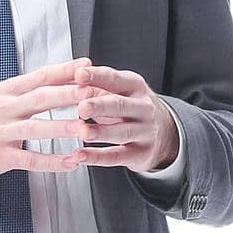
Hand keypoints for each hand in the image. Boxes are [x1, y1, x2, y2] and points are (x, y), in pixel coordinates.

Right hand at [0, 57, 91, 180]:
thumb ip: (30, 87)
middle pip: (40, 98)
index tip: (87, 66)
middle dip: (67, 95)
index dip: (64, 71)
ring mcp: (2, 133)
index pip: (40, 76)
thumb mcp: (1, 95)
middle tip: (91, 93)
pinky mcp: (1, 156)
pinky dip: (53, 162)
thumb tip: (64, 75)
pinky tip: (72, 162)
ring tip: (84, 128)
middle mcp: (5, 108)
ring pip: (35, 129)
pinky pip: (30, 160)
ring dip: (62, 128)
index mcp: (8, 91)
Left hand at [62, 65, 180, 172]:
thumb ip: (95, 85)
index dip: (96, 76)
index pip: (115, 79)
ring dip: (100, 133)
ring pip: (121, 132)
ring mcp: (145, 131)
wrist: (163, 133)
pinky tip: (79, 155)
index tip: (79, 75)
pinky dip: (96, 157)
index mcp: (135, 86)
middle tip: (82, 107)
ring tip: (83, 132)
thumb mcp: (118, 91)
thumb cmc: (128, 108)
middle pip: (120, 105)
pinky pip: (116, 156)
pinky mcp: (140, 154)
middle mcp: (143, 107)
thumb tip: (69, 78)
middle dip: (100, 106)